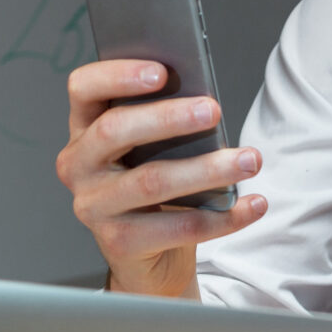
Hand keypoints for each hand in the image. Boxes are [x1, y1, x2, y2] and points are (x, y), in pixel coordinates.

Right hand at [55, 59, 266, 298]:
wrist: (147, 259)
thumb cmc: (153, 186)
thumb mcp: (151, 148)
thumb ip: (164, 123)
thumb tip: (205, 103)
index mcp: (84, 128)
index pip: (83, 88)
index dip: (117, 75)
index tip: (162, 71)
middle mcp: (78, 166)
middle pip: (114, 130)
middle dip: (168, 117)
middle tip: (213, 110)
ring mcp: (93, 207)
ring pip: (150, 181)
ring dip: (207, 169)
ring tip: (249, 159)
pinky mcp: (119, 242)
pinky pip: (177, 227)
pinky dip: (223, 217)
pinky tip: (253, 203)